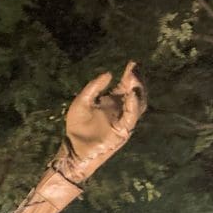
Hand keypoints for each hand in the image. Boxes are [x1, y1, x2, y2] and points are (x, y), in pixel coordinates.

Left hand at [60, 61, 145, 181]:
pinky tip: (132, 94)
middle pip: (137, 92)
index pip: (126, 85)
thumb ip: (93, 88)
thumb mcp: (81, 103)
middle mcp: (121, 110)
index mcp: (112, 101)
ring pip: (139, 103)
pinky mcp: (122, 131)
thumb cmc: (76, 128)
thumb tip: (109, 73)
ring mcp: (123, 121)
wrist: (73, 149)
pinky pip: (131, 117)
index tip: (133, 62)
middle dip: (138, 79)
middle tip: (136, 67)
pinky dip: (133, 105)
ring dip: (139, 90)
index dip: (131, 74)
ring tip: (135, 77)